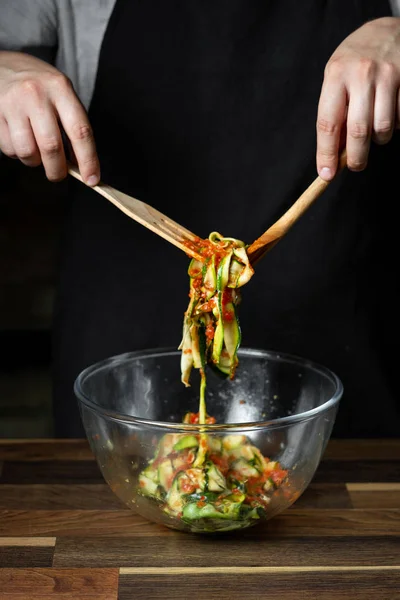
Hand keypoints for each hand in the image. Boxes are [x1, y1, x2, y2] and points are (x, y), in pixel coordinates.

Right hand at [0, 51, 99, 183]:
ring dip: (35, 162)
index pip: (80, 131)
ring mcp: (13, 104)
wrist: (2, 65)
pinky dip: (17, 153)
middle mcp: (36, 94)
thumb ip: (72, 126)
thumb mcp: (61, 94)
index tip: (92, 180)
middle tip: (58, 174)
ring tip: (36, 151)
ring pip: (28, 152)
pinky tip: (20, 139)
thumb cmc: (39, 86)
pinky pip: (9, 149)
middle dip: (57, 170)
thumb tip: (79, 165)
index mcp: (60, 88)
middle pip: (51, 147)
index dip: (88, 160)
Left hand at [317, 17, 399, 179]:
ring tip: (373, 131)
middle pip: (358, 132)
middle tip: (355, 165)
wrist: (388, 30)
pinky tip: (389, 114)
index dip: (327, 154)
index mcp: (336, 75)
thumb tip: (336, 152)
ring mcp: (389, 76)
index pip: (328, 124)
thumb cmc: (355, 60)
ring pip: (383, 129)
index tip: (326, 174)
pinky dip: (395, 125)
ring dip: (378, 140)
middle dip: (355, 158)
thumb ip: (334, 112)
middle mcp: (362, 74)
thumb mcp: (335, 78)